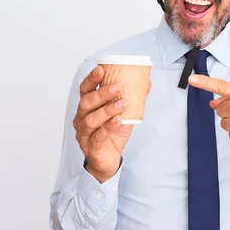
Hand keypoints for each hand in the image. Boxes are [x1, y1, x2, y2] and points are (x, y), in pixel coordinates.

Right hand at [73, 66, 133, 182]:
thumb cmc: (112, 135)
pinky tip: (118, 120)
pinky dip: (108, 126)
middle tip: (117, 87)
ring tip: (123, 103)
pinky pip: (98, 136)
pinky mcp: (92, 147)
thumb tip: (147, 82)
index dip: (91, 79)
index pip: (85, 90)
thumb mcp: (124, 114)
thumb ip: (132, 99)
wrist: (108, 161)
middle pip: (86, 103)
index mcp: (87, 108)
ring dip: (107, 109)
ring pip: (91, 119)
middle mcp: (81, 119)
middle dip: (101, 93)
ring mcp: (84, 134)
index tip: (101, 69)